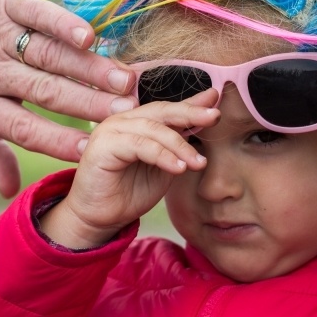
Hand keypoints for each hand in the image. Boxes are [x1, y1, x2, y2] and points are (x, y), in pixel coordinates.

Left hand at [0, 0, 136, 197]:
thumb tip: (10, 191)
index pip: (22, 128)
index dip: (55, 140)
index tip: (91, 149)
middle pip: (44, 91)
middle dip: (87, 102)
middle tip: (125, 112)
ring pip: (48, 56)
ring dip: (89, 68)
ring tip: (124, 81)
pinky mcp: (7, 4)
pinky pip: (36, 14)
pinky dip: (61, 23)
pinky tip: (88, 36)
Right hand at [39, 89, 220, 248]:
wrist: (100, 217)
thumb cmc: (131, 192)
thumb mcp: (165, 166)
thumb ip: (180, 145)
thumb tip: (206, 122)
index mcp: (138, 122)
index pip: (169, 109)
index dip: (193, 104)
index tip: (217, 100)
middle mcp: (124, 120)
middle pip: (162, 111)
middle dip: (191, 112)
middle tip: (215, 116)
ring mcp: (111, 130)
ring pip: (153, 129)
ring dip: (180, 146)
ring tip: (199, 163)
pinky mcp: (103, 146)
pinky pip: (139, 145)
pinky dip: (162, 156)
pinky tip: (179, 168)